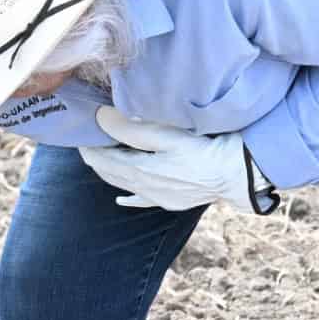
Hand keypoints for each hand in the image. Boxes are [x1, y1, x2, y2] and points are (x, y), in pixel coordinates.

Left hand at [79, 107, 278, 214]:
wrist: (237, 174)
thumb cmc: (204, 149)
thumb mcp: (166, 135)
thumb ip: (131, 129)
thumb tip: (101, 117)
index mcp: (140, 170)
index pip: (103, 159)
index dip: (90, 145)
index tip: (81, 131)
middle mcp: (145, 188)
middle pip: (110, 173)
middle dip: (96, 158)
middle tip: (86, 141)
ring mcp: (159, 197)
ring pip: (124, 186)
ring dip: (109, 173)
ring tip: (98, 160)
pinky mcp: (172, 201)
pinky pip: (143, 200)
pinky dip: (129, 197)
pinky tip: (121, 199)